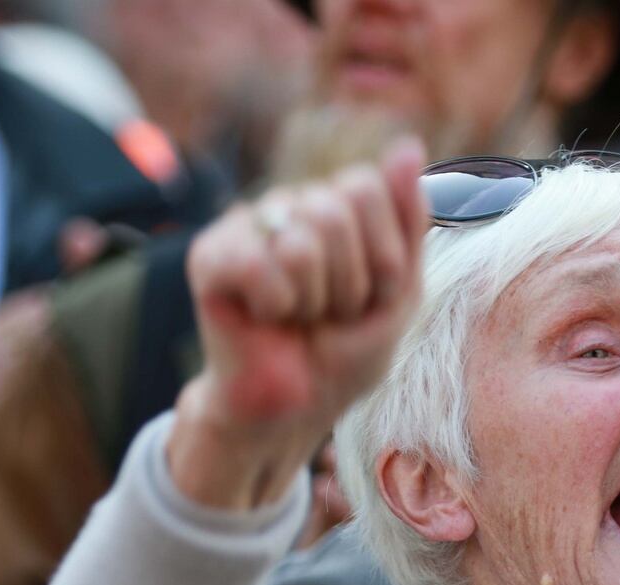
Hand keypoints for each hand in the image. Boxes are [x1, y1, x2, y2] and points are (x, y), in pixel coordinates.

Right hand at [168, 137, 426, 508]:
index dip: (382, 256)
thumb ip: (409, 219)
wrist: (295, 406)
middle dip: (349, 282)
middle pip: (336, 210)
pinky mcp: (210, 255)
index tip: (370, 297)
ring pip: (302, 240)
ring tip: (300, 318)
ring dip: (313, 300)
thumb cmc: (344, 352)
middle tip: (330, 314)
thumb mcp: (399, 291)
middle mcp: (291, 204)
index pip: (371, 187)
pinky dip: (273, 305)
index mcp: (337, 204)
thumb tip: (407, 142)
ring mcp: (248, 225)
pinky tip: (265, 316)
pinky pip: (256, 262)